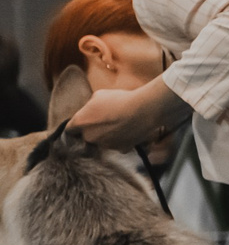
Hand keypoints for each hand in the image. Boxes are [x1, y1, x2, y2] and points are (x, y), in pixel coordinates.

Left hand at [68, 82, 188, 149]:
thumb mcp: (99, 94)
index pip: (69, 129)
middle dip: (93, 130)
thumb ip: (90, 105)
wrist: (144, 110)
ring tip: (120, 124)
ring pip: (103, 141)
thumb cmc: (120, 99)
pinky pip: (117, 146)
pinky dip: (121, 141)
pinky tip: (129, 131)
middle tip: (105, 121)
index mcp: (80, 122)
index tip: (82, 122)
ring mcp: (105, 145)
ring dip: (107, 136)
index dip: (75, 126)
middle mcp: (89, 137)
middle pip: (87, 136)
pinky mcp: (120, 149)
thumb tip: (91, 109)